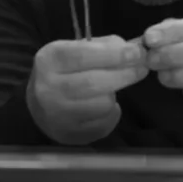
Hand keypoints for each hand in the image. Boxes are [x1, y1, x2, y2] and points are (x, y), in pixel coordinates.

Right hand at [27, 36, 148, 144]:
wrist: (40, 105)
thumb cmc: (64, 71)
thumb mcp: (76, 49)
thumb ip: (104, 46)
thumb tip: (132, 50)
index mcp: (49, 60)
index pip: (83, 55)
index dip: (114, 54)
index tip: (136, 52)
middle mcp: (48, 89)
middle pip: (94, 82)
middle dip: (124, 74)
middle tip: (142, 68)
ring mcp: (57, 115)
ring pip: (102, 104)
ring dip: (113, 94)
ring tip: (109, 89)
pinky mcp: (69, 135)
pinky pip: (103, 123)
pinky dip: (111, 113)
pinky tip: (103, 106)